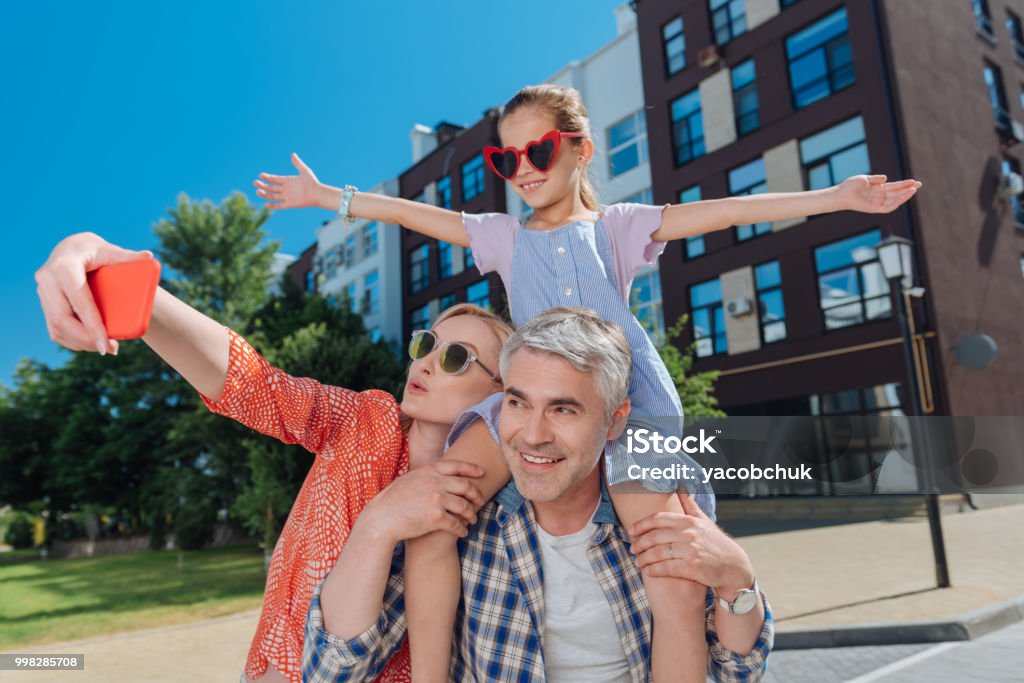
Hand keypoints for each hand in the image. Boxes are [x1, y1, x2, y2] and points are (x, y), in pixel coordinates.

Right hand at [35, 233, 153, 355]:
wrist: (73, 249)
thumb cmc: (95, 250)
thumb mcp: (110, 251)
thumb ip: (128, 256)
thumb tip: (148, 256)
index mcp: (64, 266)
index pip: (79, 302)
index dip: (92, 326)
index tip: (107, 345)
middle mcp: (48, 279)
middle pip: (62, 319)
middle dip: (86, 340)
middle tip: (110, 350)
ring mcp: (42, 292)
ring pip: (56, 327)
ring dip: (80, 343)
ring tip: (105, 347)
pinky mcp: (44, 302)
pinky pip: (54, 328)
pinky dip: (72, 340)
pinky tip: (90, 344)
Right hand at [254, 153, 321, 209]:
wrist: (318, 193)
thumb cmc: (312, 182)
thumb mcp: (304, 171)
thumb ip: (298, 163)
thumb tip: (293, 154)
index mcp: (287, 181)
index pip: (274, 179)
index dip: (267, 177)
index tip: (261, 175)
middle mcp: (285, 189)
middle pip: (270, 187)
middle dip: (262, 185)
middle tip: (255, 182)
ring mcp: (287, 197)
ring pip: (272, 196)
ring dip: (264, 194)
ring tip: (257, 191)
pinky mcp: (289, 204)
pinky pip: (279, 205)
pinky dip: (273, 206)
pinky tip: (266, 204)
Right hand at [359, 460, 485, 543]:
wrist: (382, 519)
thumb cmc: (393, 501)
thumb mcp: (409, 479)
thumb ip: (427, 475)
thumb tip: (440, 474)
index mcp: (428, 470)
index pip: (456, 465)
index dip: (472, 469)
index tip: (482, 473)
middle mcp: (435, 482)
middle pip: (465, 486)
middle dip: (476, 494)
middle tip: (480, 501)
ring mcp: (436, 499)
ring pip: (464, 506)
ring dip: (471, 514)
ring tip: (472, 519)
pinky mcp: (436, 517)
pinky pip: (456, 523)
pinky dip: (462, 529)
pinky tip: (463, 532)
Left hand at [629, 493, 754, 598]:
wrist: (734, 566)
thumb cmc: (715, 542)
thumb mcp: (704, 520)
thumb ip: (689, 504)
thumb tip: (681, 485)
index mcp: (689, 521)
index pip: (659, 519)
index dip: (642, 524)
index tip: (631, 530)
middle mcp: (689, 534)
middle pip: (655, 536)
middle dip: (640, 542)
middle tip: (632, 548)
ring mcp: (691, 551)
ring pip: (658, 552)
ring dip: (644, 558)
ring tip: (637, 561)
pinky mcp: (692, 568)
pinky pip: (666, 568)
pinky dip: (654, 570)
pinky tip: (648, 571)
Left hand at [836, 174, 921, 213]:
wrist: (842, 193)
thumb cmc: (850, 186)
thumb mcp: (865, 179)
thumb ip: (876, 179)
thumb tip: (886, 178)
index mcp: (878, 189)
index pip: (894, 187)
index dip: (904, 184)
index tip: (914, 181)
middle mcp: (879, 196)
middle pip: (897, 193)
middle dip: (908, 189)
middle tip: (919, 184)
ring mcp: (878, 203)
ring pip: (895, 200)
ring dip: (905, 195)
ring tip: (914, 189)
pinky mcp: (875, 208)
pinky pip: (889, 206)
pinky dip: (897, 201)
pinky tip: (904, 195)